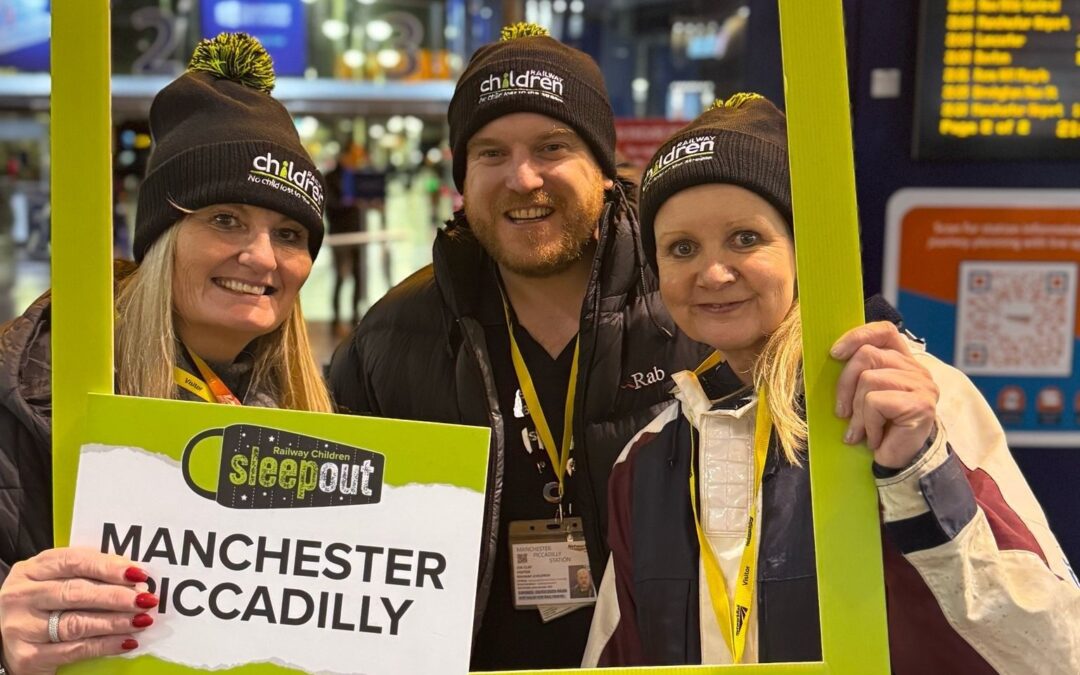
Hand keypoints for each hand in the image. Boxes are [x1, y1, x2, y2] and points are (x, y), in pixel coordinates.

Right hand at [0, 548, 156, 674]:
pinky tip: (127, 641)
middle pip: (75, 592)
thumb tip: (133, 577)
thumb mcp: (54, 582)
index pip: (74, 561)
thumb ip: (85, 574)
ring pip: (76, 623)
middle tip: (146, 599)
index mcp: (31, 569)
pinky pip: (74, 650)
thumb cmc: (41, 606)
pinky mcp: (27, 656)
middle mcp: (21, 595)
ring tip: (142, 620)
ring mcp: (21, 627)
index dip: (108, 566)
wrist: (6, 642)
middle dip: (116, 596)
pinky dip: (105, 645)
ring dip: (115, 621)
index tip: (138, 573)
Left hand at [831, 322, 938, 469]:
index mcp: (905, 362)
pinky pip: (875, 402)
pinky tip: (875, 438)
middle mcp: (918, 370)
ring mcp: (922, 386)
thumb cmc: (879, 429)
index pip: (885, 332)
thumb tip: (833, 356)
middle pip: (867, 355)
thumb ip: (859, 372)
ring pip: (869, 380)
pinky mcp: (919, 404)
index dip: (858, 335)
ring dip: (857, 411)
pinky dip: (867, 423)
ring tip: (860, 430)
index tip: (835, 353)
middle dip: (845, 385)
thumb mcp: (865, 396)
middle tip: (842, 412)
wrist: (900, 464)